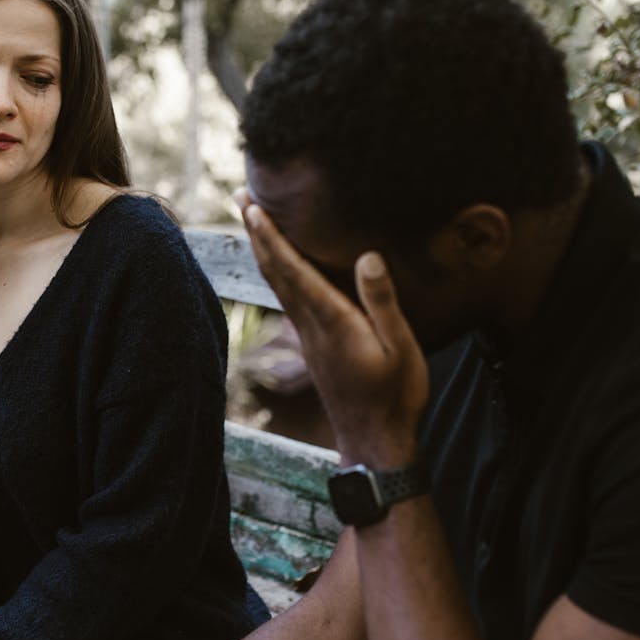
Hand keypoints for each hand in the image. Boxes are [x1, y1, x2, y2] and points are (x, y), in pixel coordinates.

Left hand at [240, 198, 426, 467]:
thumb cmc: (396, 395)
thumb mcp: (400, 348)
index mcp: (333, 320)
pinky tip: (278, 265)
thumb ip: (382, 303)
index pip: (294, 271)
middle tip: (239, 197)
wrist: (376, 442)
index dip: (272, 237)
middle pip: (276, 271)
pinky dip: (277, 272)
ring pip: (278, 284)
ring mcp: (309, 337)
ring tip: (251, 221)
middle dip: (257, 233)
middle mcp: (312, 325)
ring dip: (263, 249)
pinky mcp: (314, 346)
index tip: (253, 207)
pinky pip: (288, 298)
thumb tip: (367, 257)